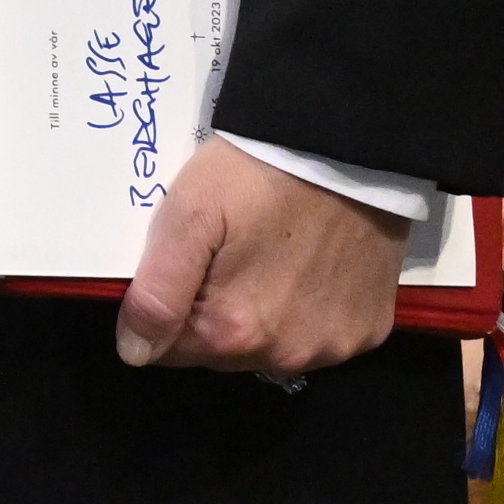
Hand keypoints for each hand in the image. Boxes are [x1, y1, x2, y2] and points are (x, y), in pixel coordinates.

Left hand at [112, 140, 406, 383]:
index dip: (167, 307)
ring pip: (271, 348)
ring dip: (262, 316)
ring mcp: (333, 348)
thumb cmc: (257, 174)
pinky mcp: (369, 331)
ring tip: (271, 256)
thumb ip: (156, 291)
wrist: (346, 147)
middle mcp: (286, 356)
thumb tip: (134, 353)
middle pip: (221, 352)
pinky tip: (312, 267)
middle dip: (212, 311)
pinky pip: (322, 336)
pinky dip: (310, 311)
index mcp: (233, 332)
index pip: (169, 350)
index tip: (188, 262)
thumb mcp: (188, 214)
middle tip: (228, 250)